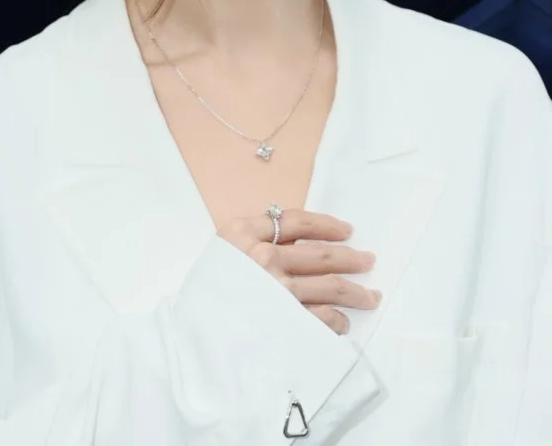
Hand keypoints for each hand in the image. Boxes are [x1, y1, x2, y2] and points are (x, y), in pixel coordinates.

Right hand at [217, 208, 379, 334]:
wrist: (188, 339)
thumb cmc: (203, 294)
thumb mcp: (220, 252)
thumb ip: (252, 241)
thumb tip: (297, 241)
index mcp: (243, 234)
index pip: (295, 220)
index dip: (326, 224)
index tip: (347, 230)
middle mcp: (264, 258)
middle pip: (320, 253)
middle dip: (350, 257)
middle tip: (368, 261)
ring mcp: (277, 291)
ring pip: (330, 286)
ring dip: (356, 292)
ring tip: (371, 296)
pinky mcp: (286, 322)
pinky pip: (322, 318)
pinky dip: (336, 321)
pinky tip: (343, 323)